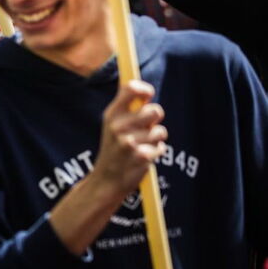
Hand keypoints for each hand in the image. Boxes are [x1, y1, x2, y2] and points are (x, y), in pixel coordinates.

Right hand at [91, 80, 167, 200]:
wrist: (106, 180)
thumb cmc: (114, 148)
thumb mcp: (112, 124)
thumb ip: (127, 108)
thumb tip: (142, 89)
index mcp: (111, 114)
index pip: (131, 89)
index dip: (145, 89)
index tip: (148, 95)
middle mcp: (118, 126)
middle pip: (155, 111)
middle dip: (155, 120)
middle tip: (145, 127)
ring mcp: (129, 142)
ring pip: (160, 131)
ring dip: (155, 139)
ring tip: (142, 145)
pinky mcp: (141, 156)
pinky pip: (161, 147)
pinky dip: (156, 152)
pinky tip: (143, 157)